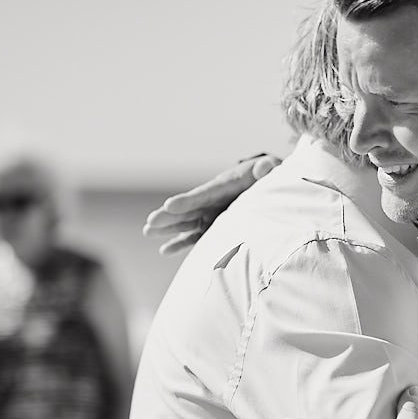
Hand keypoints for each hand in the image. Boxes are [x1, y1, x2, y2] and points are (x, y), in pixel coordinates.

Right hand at [143, 153, 283, 254]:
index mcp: (223, 186)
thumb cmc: (266, 175)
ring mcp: (209, 214)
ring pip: (185, 222)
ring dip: (167, 228)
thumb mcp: (270, 168)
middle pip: (187, 210)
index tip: (170, 205)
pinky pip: (194, 236)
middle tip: (150, 222)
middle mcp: (211, 201)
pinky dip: (180, 243)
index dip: (187, 201)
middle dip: (168, 216)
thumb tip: (263, 168)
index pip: (202, 195)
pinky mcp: (212, 226)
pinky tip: (164, 251)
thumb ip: (267, 168)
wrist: (262, 182)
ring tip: (147, 231)